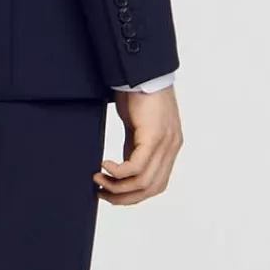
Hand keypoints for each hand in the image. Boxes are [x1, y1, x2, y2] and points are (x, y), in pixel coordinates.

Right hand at [96, 86, 181, 205]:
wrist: (143, 72)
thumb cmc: (139, 94)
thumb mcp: (137, 128)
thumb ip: (135, 148)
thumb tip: (124, 170)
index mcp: (169, 147)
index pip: (156, 184)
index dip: (134, 195)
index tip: (112, 193)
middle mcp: (171, 148)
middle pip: (150, 188)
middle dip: (123, 197)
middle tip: (101, 193)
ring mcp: (165, 144)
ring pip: (143, 182)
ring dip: (117, 186)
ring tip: (98, 179)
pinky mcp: (153, 137)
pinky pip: (136, 167)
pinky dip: (117, 172)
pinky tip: (104, 166)